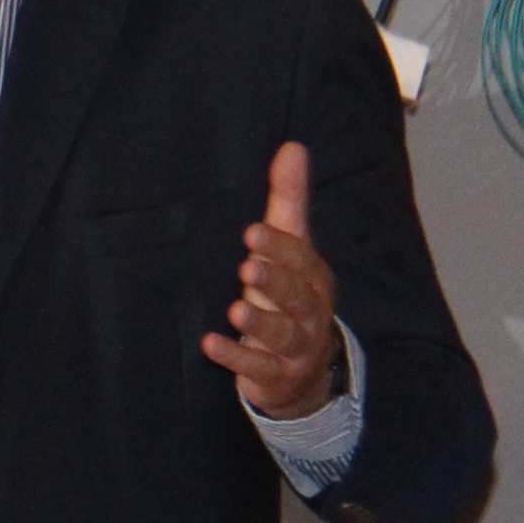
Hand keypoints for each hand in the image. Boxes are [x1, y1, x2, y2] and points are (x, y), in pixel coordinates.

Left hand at [201, 141, 341, 421]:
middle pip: (298, 297)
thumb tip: (293, 147)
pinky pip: (260, 368)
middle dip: (275, 281)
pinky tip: (209, 345)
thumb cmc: (289, 294)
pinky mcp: (276, 375)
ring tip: (235, 308)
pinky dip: (237, 358)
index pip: (303, 260)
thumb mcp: (290, 247)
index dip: (281, 247)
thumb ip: (288, 201)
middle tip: (247, 266)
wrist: (304, 368)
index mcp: (313, 278)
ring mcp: (296, 347)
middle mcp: (311, 312)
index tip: (251, 232)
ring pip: (284, 334)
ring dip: (259, 321)